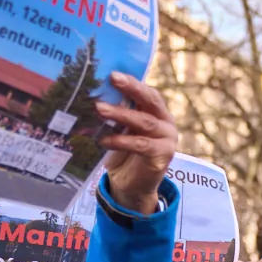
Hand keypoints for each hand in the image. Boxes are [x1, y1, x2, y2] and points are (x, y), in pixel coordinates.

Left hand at [95, 74, 177, 214]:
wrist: (132, 187)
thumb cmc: (123, 154)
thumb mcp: (120, 129)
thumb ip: (117, 113)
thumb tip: (94, 92)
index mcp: (157, 113)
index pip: (147, 92)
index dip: (132, 82)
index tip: (112, 73)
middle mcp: (166, 123)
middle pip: (151, 101)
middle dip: (131, 89)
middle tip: (112, 80)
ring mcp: (167, 140)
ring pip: (144, 122)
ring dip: (120, 114)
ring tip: (99, 109)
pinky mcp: (162, 157)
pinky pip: (141, 145)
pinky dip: (121, 141)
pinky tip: (104, 140)